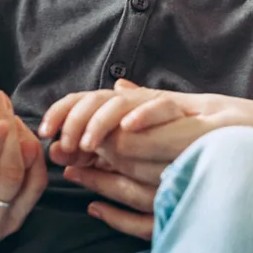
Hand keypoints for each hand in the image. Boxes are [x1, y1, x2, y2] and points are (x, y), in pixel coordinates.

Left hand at [36, 81, 190, 238]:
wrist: (210, 131)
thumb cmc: (158, 148)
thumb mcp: (119, 154)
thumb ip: (91, 152)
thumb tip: (56, 152)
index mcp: (111, 109)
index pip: (78, 101)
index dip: (58, 113)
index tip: (42, 132)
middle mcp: (127, 101)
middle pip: (93, 99)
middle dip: (74, 119)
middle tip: (66, 146)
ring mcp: (150, 102)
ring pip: (119, 102)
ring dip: (100, 121)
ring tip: (87, 143)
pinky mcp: (178, 110)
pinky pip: (159, 106)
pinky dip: (142, 114)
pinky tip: (128, 126)